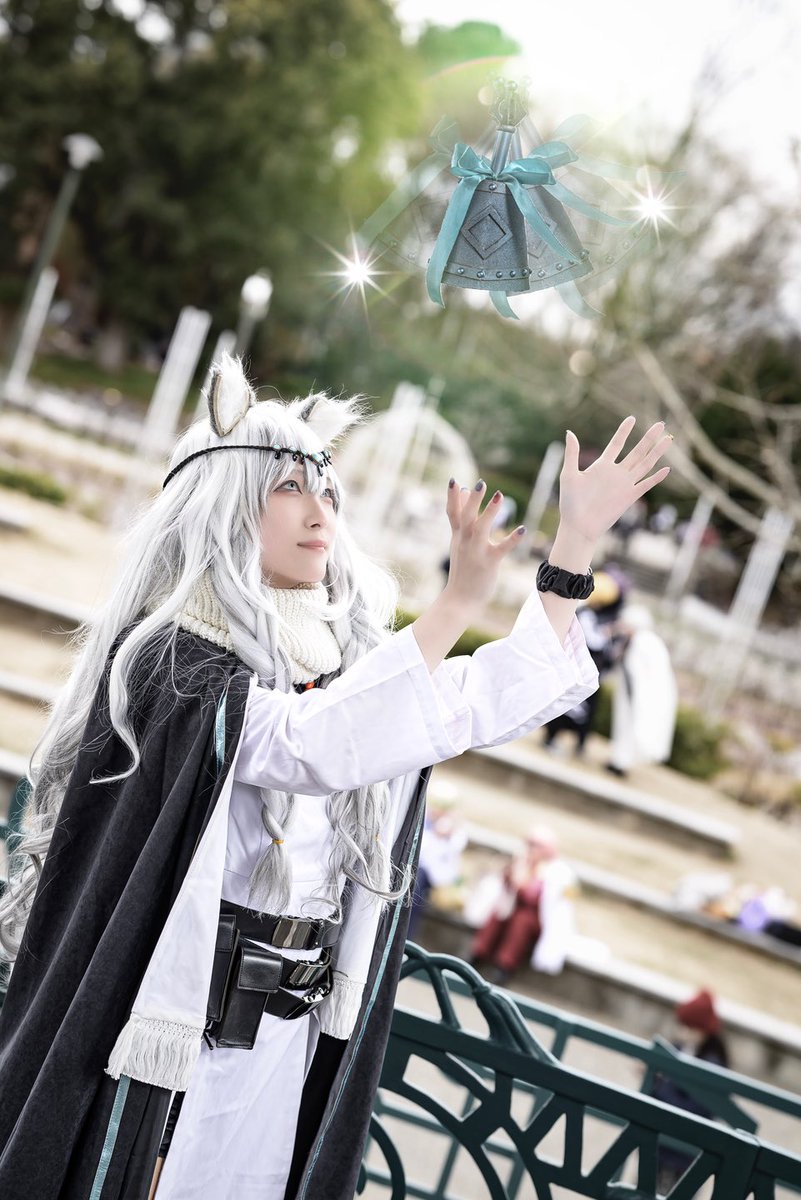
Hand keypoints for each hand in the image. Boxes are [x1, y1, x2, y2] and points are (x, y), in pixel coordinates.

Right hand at [443, 480, 523, 615]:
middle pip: (466, 517)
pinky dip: (511, 539)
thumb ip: (460, 518)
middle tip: (480, 483)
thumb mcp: (458, 542)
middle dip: (472, 500)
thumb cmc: (463, 569)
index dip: (451, 497)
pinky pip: (501, 549)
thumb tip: (462, 490)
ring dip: (490, 512)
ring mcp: (476, 551)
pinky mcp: (488, 563)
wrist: (459, 599)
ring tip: (499, 496)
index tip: (453, 480)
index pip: (452, 513)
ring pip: (480, 529)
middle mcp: (465, 541)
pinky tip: (522, 530)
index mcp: (458, 536)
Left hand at [558, 417, 670, 544]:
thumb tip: (569, 432)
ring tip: (668, 439)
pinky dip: (656, 478)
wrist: (579, 526)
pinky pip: (646, 485)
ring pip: (645, 464)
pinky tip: (667, 469)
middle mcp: (616, 473)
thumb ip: (572, 454)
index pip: (616, 444)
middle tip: (661, 424)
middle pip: (637, 451)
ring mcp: (624, 485)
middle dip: (649, 438)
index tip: (632, 418)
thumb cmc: (570, 503)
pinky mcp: (629, 497)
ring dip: (657, 452)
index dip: (624, 431)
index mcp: (602, 466)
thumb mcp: (569, 475)